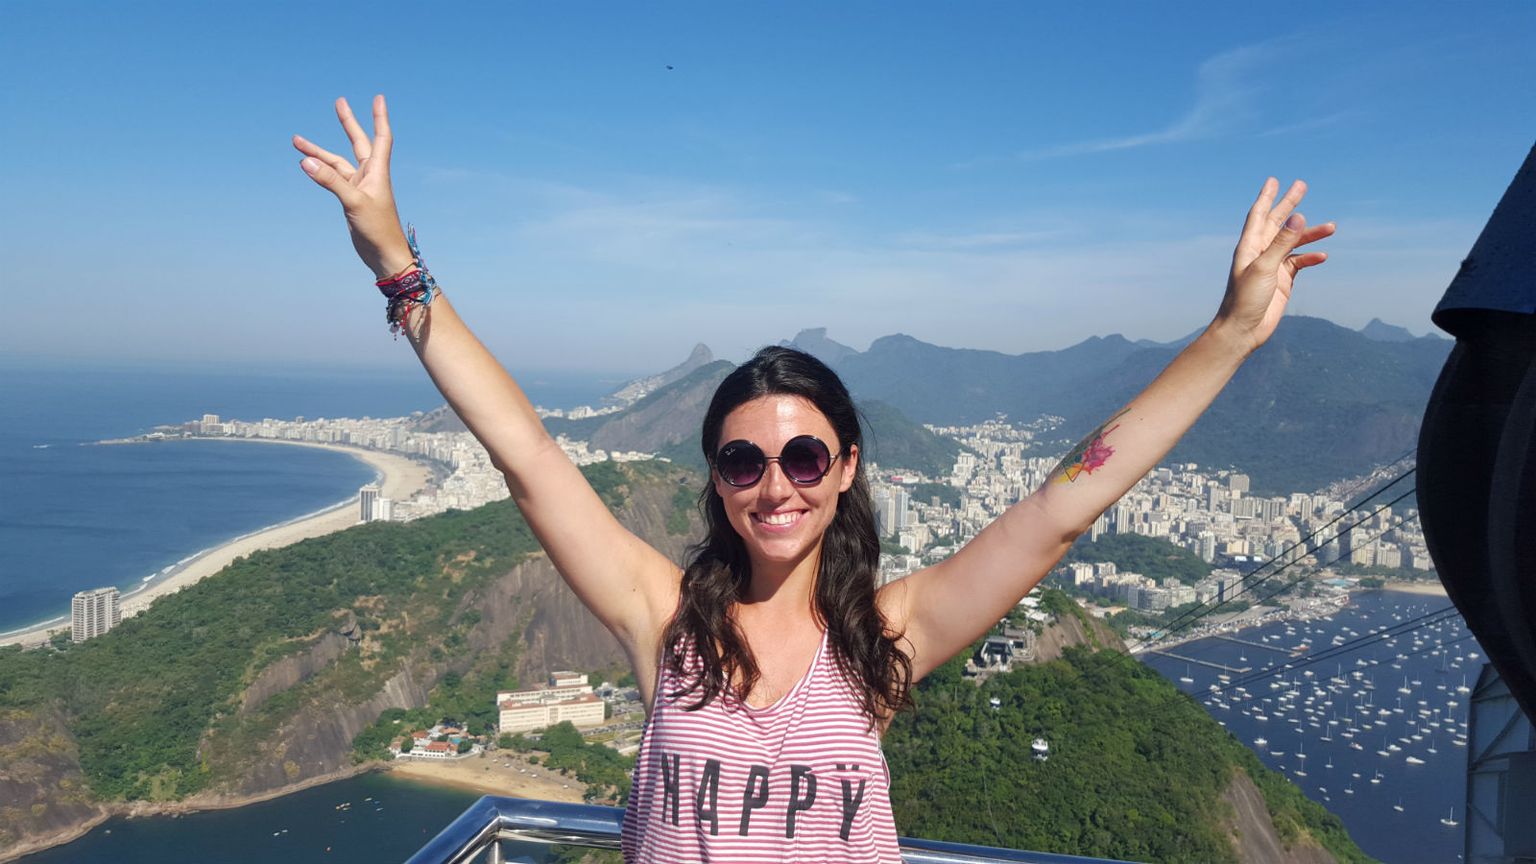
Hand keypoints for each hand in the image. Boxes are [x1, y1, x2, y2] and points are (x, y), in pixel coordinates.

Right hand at [294, 95, 413, 279]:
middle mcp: (370, 175)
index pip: (381, 137)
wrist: (384, 255)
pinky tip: (307, 165)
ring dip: (319, 152)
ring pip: (338, 163)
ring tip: (296, 141)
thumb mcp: (353, 202)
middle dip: (348, 123)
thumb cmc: (378, 230)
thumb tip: (306, 162)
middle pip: (358, 142)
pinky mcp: (351, 199)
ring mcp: (360, 187)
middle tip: (339, 102)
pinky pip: (333, 178)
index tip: (378, 98)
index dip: (380, 117)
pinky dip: (321, 171)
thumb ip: (330, 181)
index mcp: (378, 172)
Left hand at [1214, 178, 1335, 352]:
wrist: (1243, 330)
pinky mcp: (1282, 281)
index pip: (1259, 216)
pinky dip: (1311, 258)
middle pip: (1277, 223)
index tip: (1274, 180)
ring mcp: (1272, 266)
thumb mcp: (1264, 268)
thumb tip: (1297, 217)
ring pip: (1293, 243)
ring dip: (1310, 234)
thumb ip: (1282, 243)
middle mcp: (1260, 253)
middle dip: (1289, 204)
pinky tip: (1322, 256)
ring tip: (1332, 226)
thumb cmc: (1245, 300)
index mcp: (1249, 247)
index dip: (1266, 197)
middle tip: (1302, 186)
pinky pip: (1299, 263)